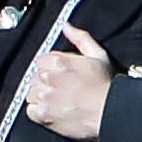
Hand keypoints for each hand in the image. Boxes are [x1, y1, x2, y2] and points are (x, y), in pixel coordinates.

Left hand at [20, 22, 115, 141]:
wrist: (110, 112)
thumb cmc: (106, 86)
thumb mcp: (98, 55)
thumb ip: (80, 38)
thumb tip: (67, 27)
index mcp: (58, 61)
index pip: (40, 60)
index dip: (51, 67)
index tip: (61, 74)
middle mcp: (48, 78)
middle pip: (34, 77)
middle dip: (46, 81)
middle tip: (62, 88)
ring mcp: (44, 97)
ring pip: (31, 93)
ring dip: (41, 95)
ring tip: (58, 99)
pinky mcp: (44, 114)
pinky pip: (31, 110)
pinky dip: (39, 111)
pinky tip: (52, 109)